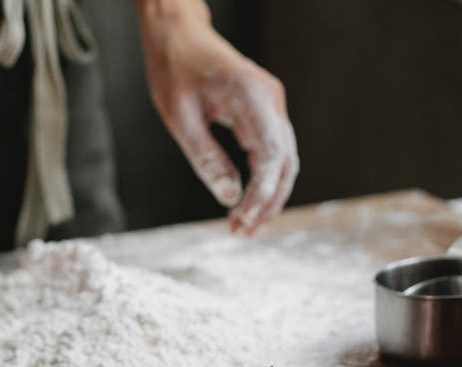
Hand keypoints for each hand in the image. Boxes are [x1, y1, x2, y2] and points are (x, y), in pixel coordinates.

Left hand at [137, 1, 298, 233]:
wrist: (178, 38)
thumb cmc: (175, 70)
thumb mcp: (180, 118)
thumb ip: (206, 158)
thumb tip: (228, 197)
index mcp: (252, 96)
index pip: (272, 156)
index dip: (262, 194)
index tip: (243, 220)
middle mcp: (270, 101)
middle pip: (286, 163)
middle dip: (268, 202)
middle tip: (243, 233)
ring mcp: (271, 106)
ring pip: (284, 161)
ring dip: (268, 196)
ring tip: (245, 226)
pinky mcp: (264, 113)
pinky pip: (273, 152)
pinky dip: (263, 180)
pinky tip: (248, 204)